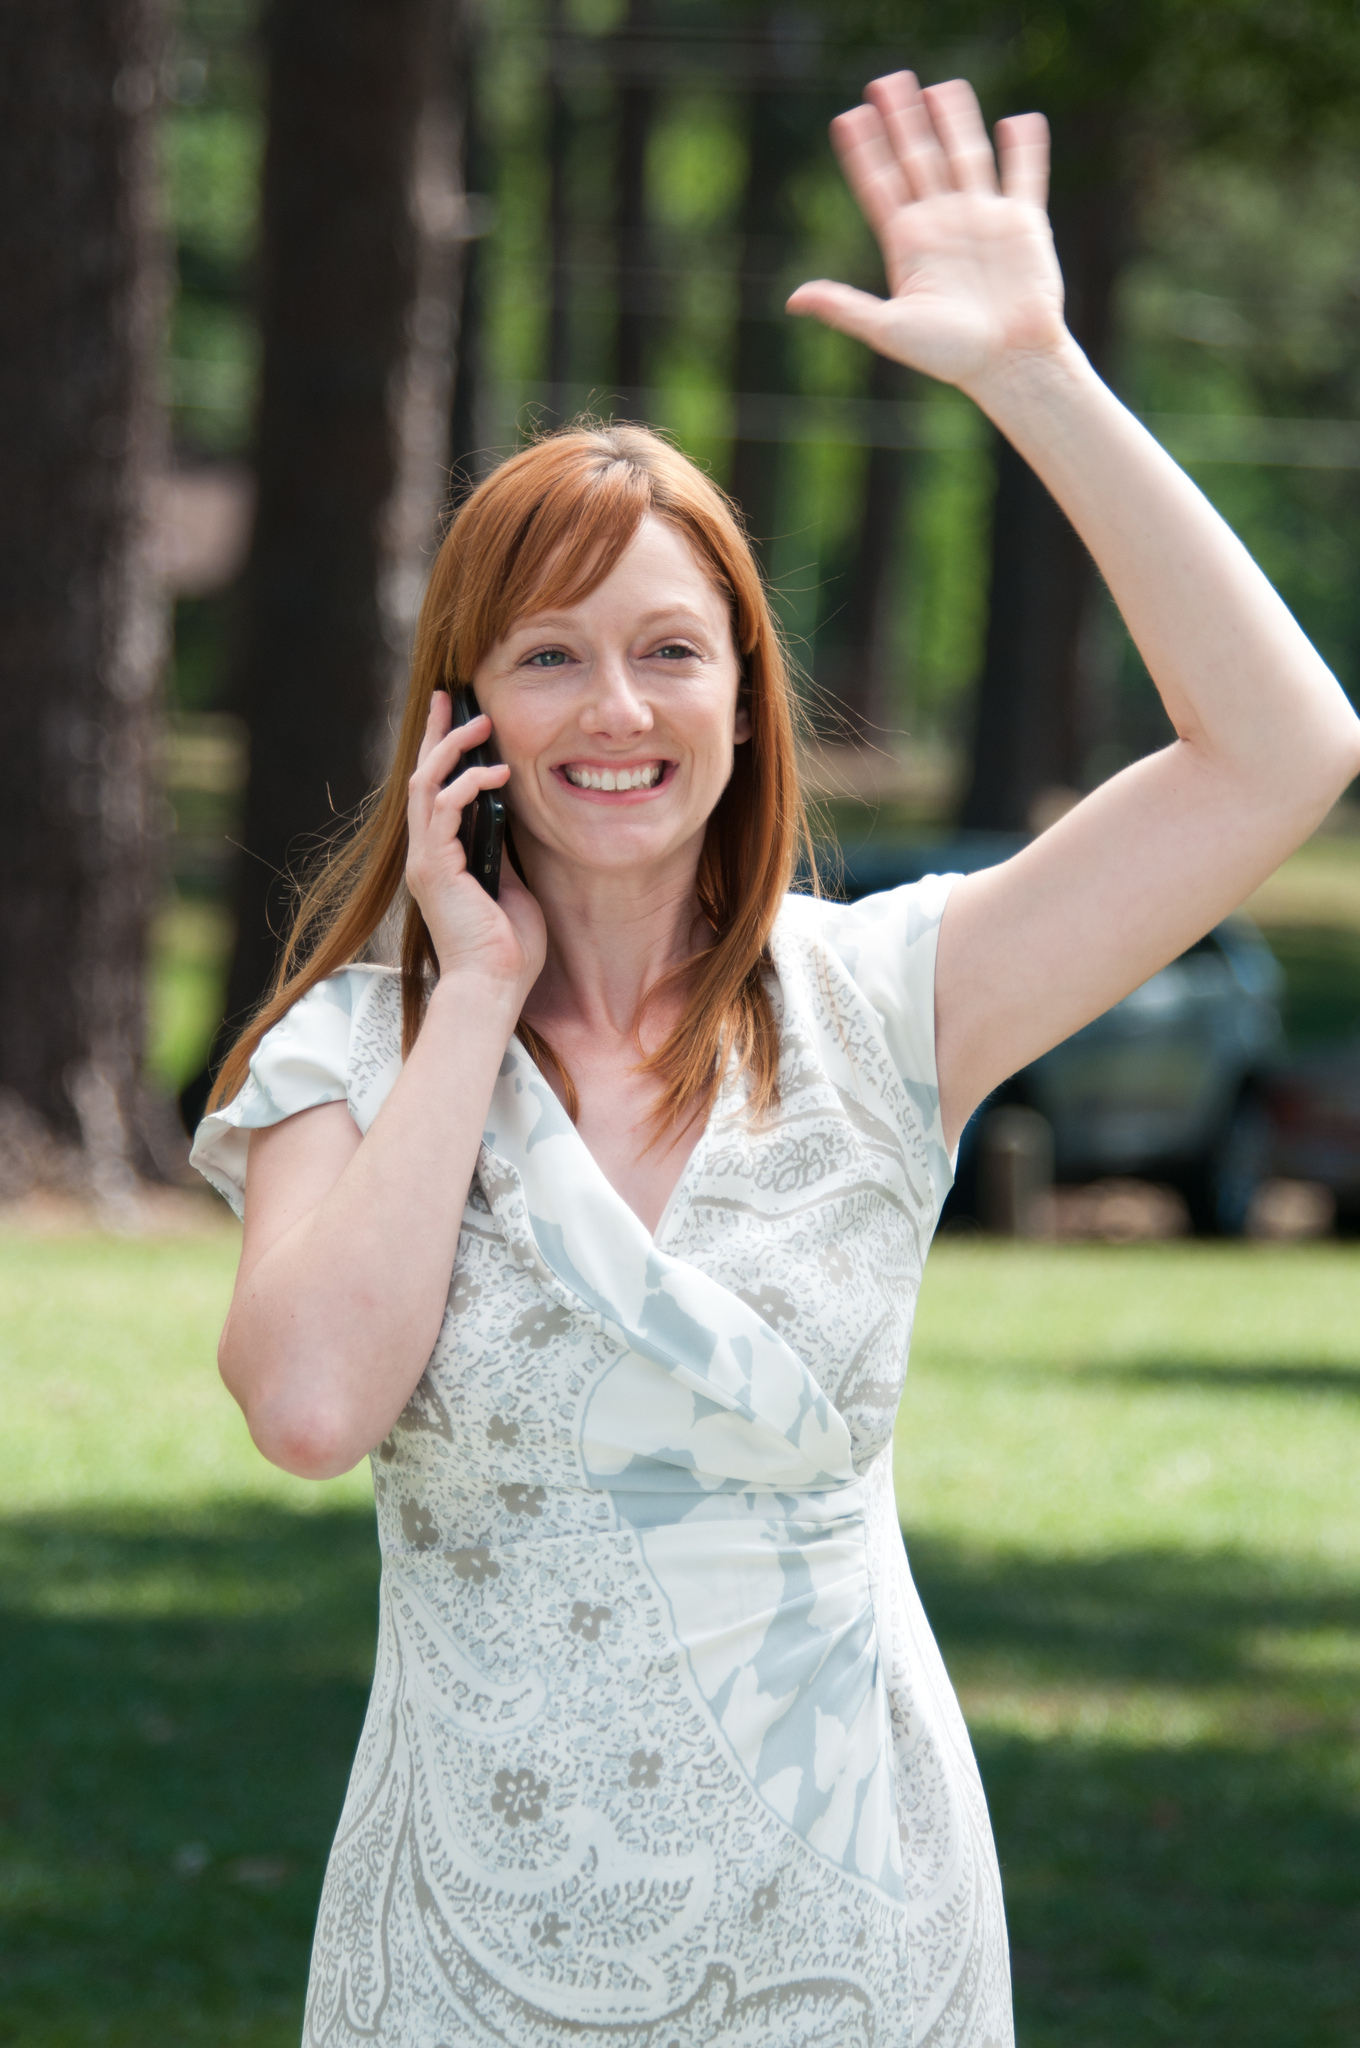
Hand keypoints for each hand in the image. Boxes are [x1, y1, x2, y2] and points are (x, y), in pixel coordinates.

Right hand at [405, 692, 545, 1001]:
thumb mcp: (510, 886)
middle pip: (422, 778)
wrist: (493, 987)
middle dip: (436, 733)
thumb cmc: (507, 948)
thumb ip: (499, 852)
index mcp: (441, 858)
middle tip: (448, 695)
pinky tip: (496, 772)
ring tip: (480, 722)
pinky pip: (443, 810)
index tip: (457, 718)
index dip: (443, 753)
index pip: (436, 792)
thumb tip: (505, 818)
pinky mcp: (434, 868)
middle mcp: (425, 855)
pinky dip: (466, 785)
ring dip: (452, 749)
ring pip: (426, 785)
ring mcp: (426, 860)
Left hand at [786, 73, 1066, 391]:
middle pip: (918, 159)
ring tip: (941, 87)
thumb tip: (793, 300)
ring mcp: (983, 219)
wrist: (1009, 364)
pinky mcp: (1024, 223)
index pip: (880, 185)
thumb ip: (844, 308)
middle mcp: (943, 224)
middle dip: (902, 122)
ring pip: (966, 156)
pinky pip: (1023, 175)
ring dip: (954, 121)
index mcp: (909, 243)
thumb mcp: (888, 330)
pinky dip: (1024, 149)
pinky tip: (1017, 121)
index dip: (864, 152)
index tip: (848, 118)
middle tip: (886, 82)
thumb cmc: (949, 355)